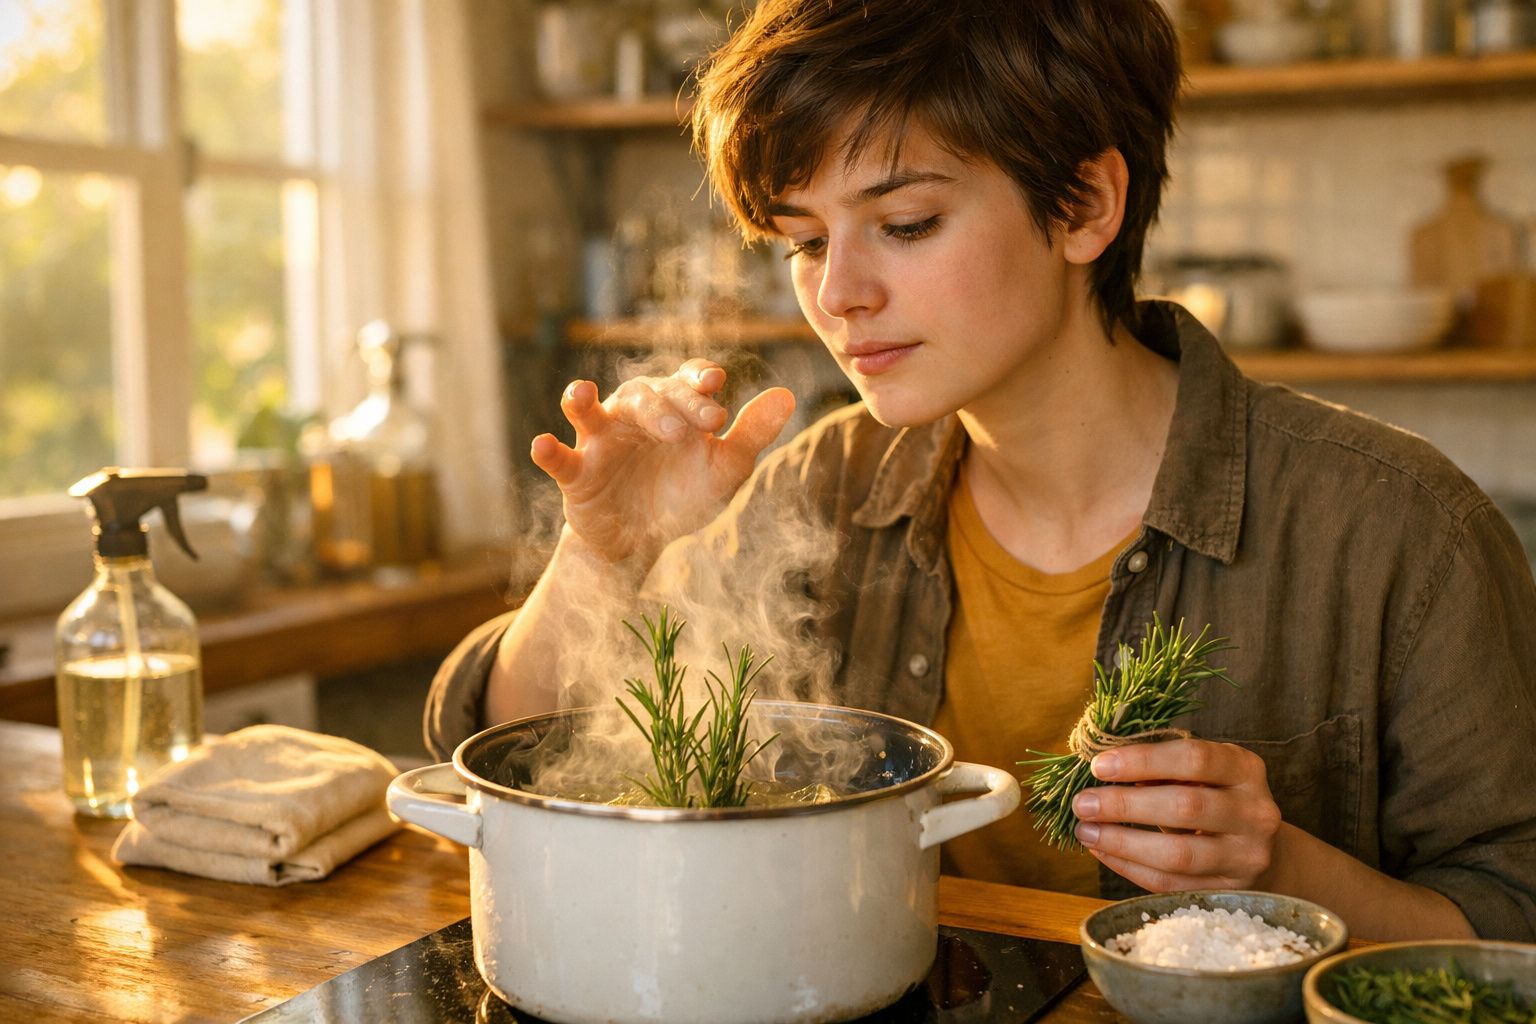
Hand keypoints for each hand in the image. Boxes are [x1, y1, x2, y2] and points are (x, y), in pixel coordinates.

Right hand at [530, 359, 795, 562]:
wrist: (643, 543)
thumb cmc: (683, 496)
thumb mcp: (724, 470)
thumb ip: (752, 434)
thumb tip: (787, 395)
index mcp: (675, 409)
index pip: (686, 382)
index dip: (697, 383)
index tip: (714, 386)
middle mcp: (636, 416)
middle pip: (645, 396)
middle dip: (666, 408)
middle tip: (688, 431)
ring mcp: (602, 441)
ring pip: (593, 412)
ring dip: (586, 402)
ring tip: (580, 393)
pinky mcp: (577, 473)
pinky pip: (560, 458)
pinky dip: (549, 451)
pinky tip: (540, 445)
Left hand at [1071, 738, 1281, 890]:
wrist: (1256, 845)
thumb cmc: (1213, 794)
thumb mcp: (1199, 771)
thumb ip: (1160, 767)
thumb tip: (1101, 768)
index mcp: (1246, 769)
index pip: (1195, 759)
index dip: (1143, 760)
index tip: (1099, 766)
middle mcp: (1256, 813)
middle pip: (1186, 807)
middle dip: (1125, 805)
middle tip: (1082, 803)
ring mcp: (1246, 857)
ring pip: (1179, 854)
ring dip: (1123, 842)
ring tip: (1086, 831)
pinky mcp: (1228, 891)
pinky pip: (1171, 883)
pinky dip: (1130, 867)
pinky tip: (1103, 851)